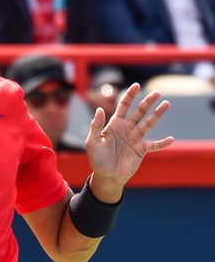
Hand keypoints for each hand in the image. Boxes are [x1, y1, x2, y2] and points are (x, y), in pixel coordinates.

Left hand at [85, 83, 173, 201]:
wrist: (106, 176)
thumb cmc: (97, 159)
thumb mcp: (92, 142)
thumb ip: (95, 126)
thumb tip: (100, 109)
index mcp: (115, 124)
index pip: (123, 106)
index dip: (129, 95)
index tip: (136, 85)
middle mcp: (127, 129)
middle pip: (139, 112)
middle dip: (147, 102)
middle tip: (156, 93)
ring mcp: (135, 138)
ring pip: (149, 123)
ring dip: (157, 115)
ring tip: (166, 104)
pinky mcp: (142, 150)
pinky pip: (154, 145)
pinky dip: (162, 143)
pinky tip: (171, 139)